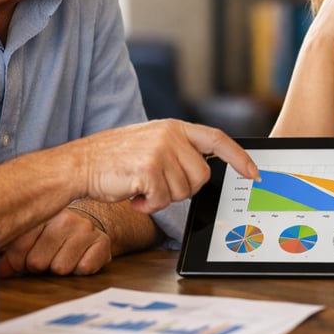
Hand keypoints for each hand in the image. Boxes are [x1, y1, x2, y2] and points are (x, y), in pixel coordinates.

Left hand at [0, 207, 110, 277]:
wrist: (85, 229)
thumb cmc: (51, 237)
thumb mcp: (28, 242)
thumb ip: (11, 255)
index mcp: (41, 214)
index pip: (19, 249)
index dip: (19, 262)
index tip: (24, 260)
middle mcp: (65, 218)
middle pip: (38, 262)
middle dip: (39, 267)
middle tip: (46, 258)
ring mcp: (86, 229)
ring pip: (61, 268)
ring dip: (59, 269)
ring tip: (62, 257)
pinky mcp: (103, 242)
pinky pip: (83, 269)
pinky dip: (80, 270)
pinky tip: (79, 258)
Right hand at [73, 119, 258, 214]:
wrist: (79, 165)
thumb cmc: (114, 160)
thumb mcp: (151, 143)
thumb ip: (178, 150)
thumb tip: (203, 170)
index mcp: (174, 127)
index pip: (218, 139)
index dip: (239, 157)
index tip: (254, 173)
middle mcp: (171, 135)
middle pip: (202, 176)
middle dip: (183, 190)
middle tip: (158, 187)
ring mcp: (161, 150)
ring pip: (184, 191)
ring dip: (163, 198)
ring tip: (142, 187)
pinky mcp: (149, 168)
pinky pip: (164, 200)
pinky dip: (149, 206)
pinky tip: (134, 196)